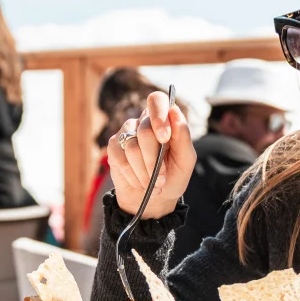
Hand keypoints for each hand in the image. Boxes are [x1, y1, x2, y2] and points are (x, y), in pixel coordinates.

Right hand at [108, 91, 194, 219]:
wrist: (154, 200)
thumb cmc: (172, 176)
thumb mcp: (185, 160)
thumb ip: (183, 136)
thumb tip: (175, 110)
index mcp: (163, 120)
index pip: (157, 100)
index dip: (159, 116)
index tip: (165, 138)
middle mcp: (143, 122)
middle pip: (145, 132)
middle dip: (155, 160)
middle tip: (162, 177)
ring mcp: (126, 134)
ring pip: (132, 148)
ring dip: (145, 172)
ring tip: (152, 184)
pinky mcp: (114, 148)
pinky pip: (120, 159)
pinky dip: (133, 176)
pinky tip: (140, 183)